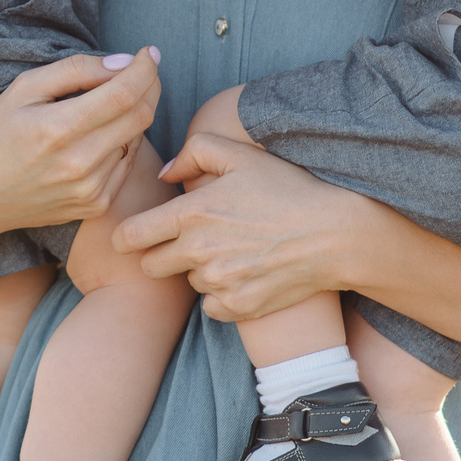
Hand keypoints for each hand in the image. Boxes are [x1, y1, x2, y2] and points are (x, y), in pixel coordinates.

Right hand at [0, 47, 162, 235]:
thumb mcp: (24, 89)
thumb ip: (75, 70)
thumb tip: (122, 63)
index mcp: (58, 129)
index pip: (123, 94)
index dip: (144, 69)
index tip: (148, 53)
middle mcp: (79, 164)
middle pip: (141, 116)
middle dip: (150, 86)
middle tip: (142, 71)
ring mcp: (90, 189)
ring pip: (136, 139)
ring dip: (133, 114)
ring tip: (109, 103)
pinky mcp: (96, 205)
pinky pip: (127, 163)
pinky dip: (123, 141)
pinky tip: (100, 134)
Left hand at [115, 130, 378, 321]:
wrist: (334, 234)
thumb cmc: (288, 189)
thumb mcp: (240, 155)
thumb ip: (194, 152)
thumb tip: (164, 173)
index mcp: (191, 214)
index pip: (130, 236)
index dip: (126, 237)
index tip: (134, 236)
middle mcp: (197, 252)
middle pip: (151, 266)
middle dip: (160, 255)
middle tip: (187, 243)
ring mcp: (218, 283)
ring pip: (187, 283)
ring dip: (199, 272)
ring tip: (231, 252)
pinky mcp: (239, 307)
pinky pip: (212, 307)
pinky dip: (221, 295)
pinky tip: (243, 274)